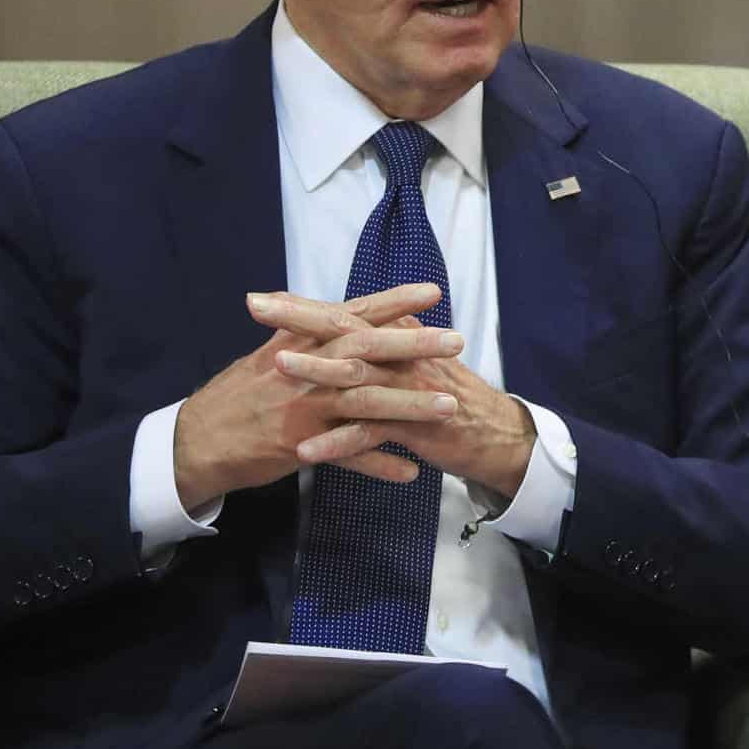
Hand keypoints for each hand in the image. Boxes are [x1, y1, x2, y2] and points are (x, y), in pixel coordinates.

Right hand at [171, 283, 460, 509]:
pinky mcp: (299, 446)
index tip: (432, 291)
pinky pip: (347, 457)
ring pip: (364, 402)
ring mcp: (303, 408)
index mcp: (299, 342)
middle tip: (457, 341)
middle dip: (413, 345)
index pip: (352, 314)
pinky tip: (412, 470)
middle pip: (365, 351)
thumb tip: (326, 307)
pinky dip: (379, 464)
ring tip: (450, 406)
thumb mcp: (266, 353)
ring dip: (409, 404)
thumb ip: (299, 332)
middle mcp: (303, 369)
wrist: (195, 442)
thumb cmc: (236, 395)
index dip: (392, 301)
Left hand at [272, 325, 537, 499]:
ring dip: (317, 368)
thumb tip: (338, 328)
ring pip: (358, 373)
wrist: (492, 434)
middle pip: (346, 329)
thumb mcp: (412, 362)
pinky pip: (371, 433)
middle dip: (299, 318)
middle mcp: (403, 353)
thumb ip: (379, 345)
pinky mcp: (416, 425)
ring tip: (277, 365)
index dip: (303, 305)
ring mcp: (409, 387)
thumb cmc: (443, 398)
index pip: (346, 312)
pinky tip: (307, 451)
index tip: (260, 298)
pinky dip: (339, 443)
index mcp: (399, 335)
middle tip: (257, 308)